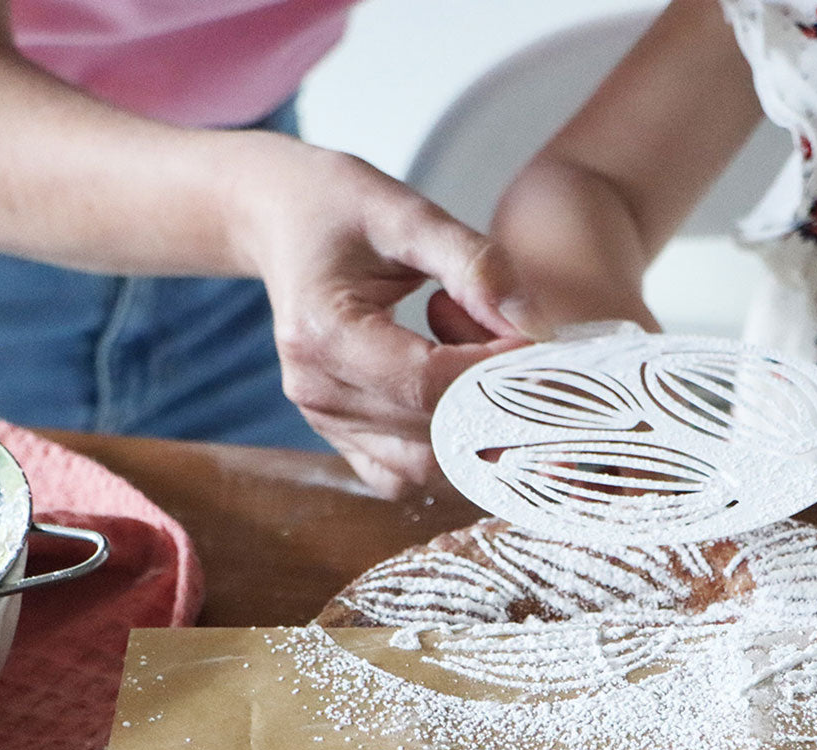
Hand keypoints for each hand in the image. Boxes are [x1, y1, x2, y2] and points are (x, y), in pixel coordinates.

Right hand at [242, 141, 528, 498]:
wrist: (281, 222)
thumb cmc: (339, 208)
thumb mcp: (409, 213)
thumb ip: (476, 265)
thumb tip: (534, 327)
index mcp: (325, 333)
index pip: (429, 384)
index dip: (496, 374)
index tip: (535, 342)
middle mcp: (317, 390)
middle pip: (432, 433)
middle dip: (495, 403)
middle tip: (520, 353)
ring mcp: (323, 419)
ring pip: (425, 466)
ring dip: (475, 431)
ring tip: (477, 362)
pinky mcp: (337, 432)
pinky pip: (401, 475)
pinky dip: (444, 452)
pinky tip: (457, 399)